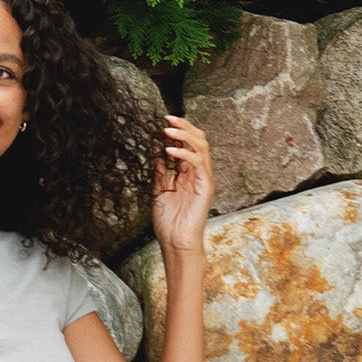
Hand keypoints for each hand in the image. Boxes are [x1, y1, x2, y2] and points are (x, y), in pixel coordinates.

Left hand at [151, 114, 212, 256]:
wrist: (176, 243)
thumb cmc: (169, 223)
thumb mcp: (159, 191)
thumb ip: (161, 171)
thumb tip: (156, 150)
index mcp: (188, 174)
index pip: (187, 145)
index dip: (176, 133)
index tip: (161, 123)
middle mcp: (198, 173)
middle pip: (198, 140)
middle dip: (184, 127)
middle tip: (168, 118)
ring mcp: (204, 179)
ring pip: (201, 147)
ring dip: (185, 135)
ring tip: (168, 129)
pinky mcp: (205, 187)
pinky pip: (199, 163)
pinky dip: (185, 153)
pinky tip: (169, 150)